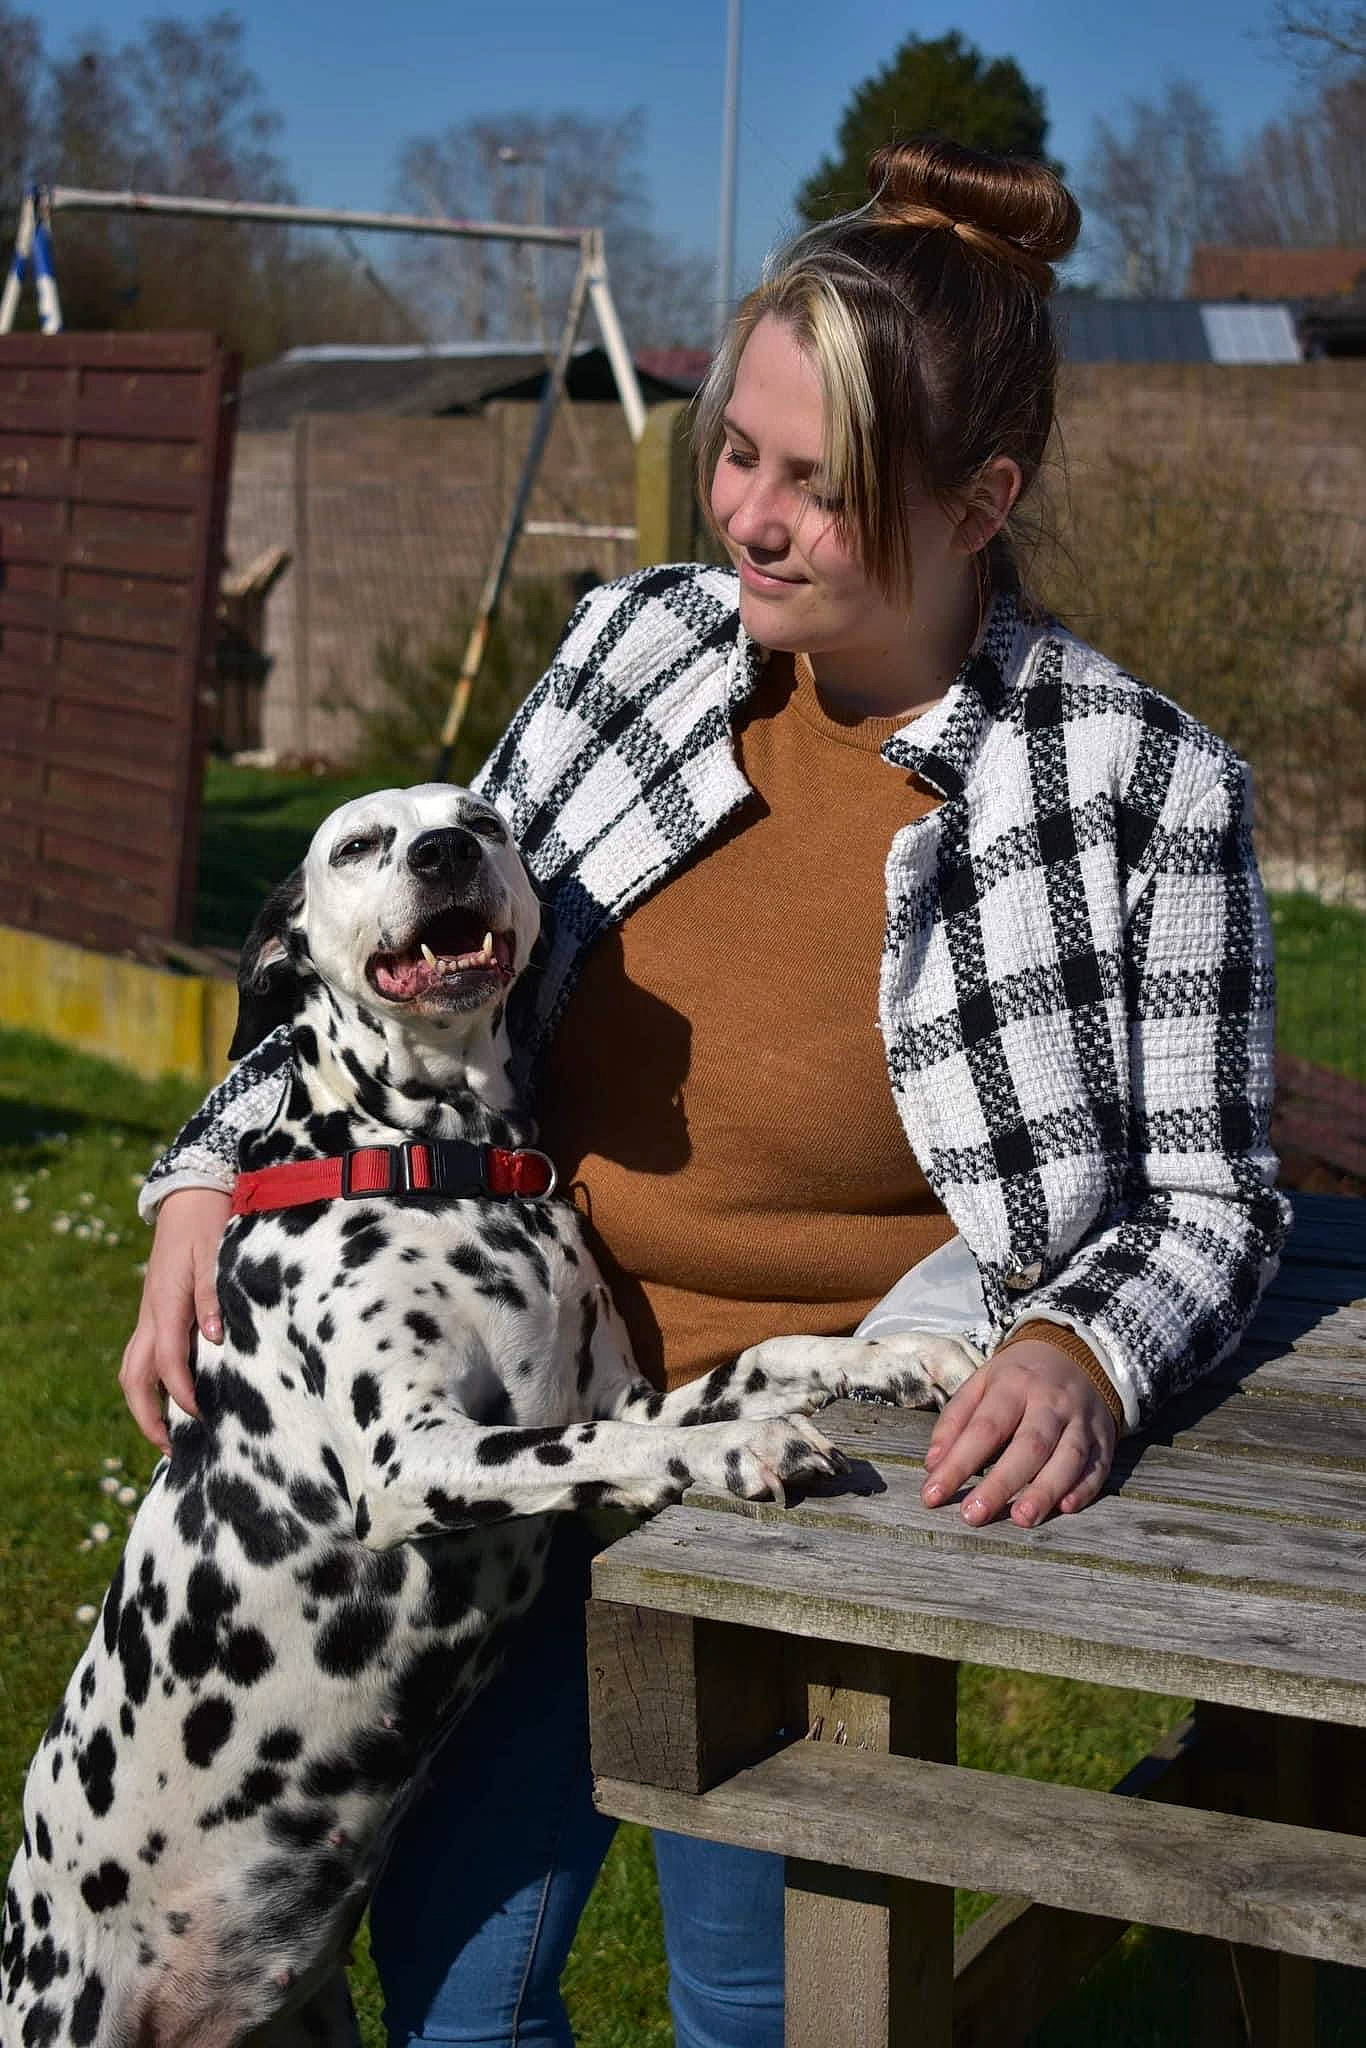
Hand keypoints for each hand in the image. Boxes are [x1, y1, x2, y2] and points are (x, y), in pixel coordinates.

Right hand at [119, 1188, 231, 1450]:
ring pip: (133, 1367)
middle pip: (134, 1376)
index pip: (166, 1361)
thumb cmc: (209, 1220)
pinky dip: (152, 1382)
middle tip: (170, 1449)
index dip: (181, 1393)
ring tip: (168, 1435)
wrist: (191, 1192)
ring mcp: (151, 1313)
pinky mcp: (158, 1310)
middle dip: (147, 1416)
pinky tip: (174, 1395)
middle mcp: (152, 1313)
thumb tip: (212, 1339)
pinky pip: (144, 1354)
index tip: (201, 1417)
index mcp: (167, 1302)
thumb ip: (214, 1295)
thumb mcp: (216, 1253)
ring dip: (145, 1403)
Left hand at [920, 1340, 1116, 1527]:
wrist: (1077, 1353)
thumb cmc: (1018, 1378)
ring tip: (1022, 1519)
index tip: (932, 1495)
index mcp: (1013, 1385)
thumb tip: (932, 1464)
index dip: (958, 1463)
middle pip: (1028, 1445)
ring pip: (1068, 1458)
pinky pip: (1098, 1466)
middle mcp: (1050, 1402)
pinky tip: (1067, 1507)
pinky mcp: (1104, 1438)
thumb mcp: (981, 1383)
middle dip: (1000, 1483)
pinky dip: (1084, 1488)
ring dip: (1045, 1491)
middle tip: (973, 1515)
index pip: (983, 1428)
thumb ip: (955, 1420)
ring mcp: (1081, 1420)